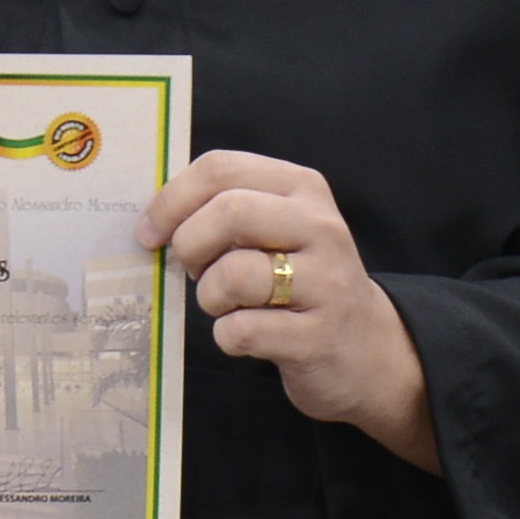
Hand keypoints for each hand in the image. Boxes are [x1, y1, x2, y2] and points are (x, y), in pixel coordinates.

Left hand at [139, 149, 435, 470]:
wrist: (369, 350)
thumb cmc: (303, 282)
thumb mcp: (278, 229)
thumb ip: (227, 210)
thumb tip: (154, 216)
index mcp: (302, 188)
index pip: (221, 168)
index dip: (172, 199)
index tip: (150, 231)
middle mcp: (320, 227)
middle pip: (228, 212)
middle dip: (189, 245)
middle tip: (190, 270)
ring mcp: (325, 283)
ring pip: (232, 274)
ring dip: (208, 296)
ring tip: (225, 305)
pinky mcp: (318, 337)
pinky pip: (242, 329)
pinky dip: (227, 336)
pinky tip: (245, 336)